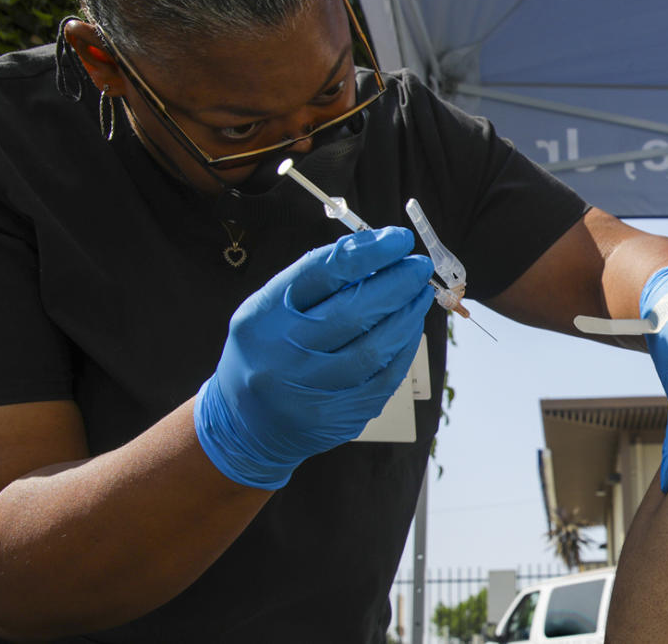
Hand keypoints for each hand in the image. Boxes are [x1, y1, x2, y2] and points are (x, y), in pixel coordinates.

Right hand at [195, 227, 434, 488]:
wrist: (247, 427)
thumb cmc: (268, 352)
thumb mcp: (272, 311)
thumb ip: (319, 282)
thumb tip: (379, 252)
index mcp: (262, 317)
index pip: (322, 273)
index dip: (368, 252)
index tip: (399, 239)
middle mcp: (282, 355)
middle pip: (354, 311)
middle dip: (397, 283)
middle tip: (419, 266)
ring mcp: (310, 391)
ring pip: (375, 348)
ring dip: (407, 316)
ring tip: (421, 295)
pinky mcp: (338, 416)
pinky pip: (385, 378)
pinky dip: (405, 348)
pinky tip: (411, 328)